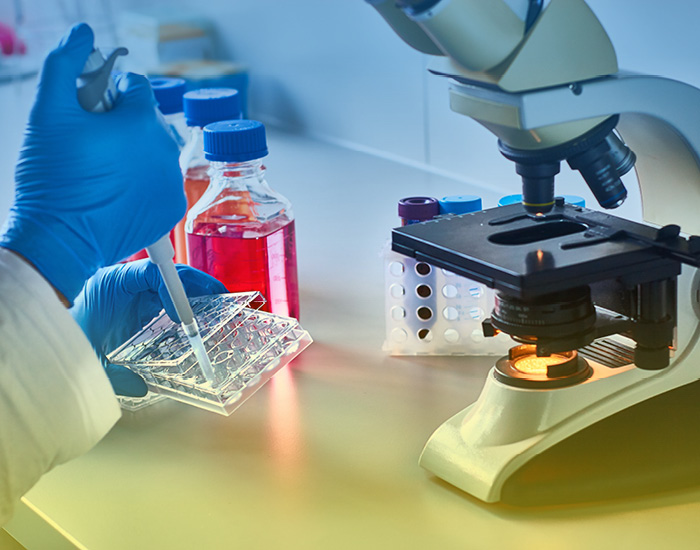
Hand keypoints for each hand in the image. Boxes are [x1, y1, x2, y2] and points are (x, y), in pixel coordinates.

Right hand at [0, 23, 184, 303]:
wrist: (60, 239)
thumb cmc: (52, 177)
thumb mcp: (49, 112)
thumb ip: (64, 64)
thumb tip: (84, 33)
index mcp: (143, 121)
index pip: (136, 86)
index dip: (109, 93)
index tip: (91, 111)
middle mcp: (167, 150)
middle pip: (149, 119)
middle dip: (124, 124)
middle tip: (94, 145)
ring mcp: (173, 182)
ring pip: (157, 151)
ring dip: (136, 153)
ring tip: (104, 171)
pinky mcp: (173, 209)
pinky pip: (163, 182)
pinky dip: (145, 182)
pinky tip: (118, 191)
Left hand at [71, 260, 226, 396]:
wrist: (45, 340)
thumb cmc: (64, 341)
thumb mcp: (88, 360)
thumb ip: (112, 375)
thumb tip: (142, 387)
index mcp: (111, 284)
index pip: (151, 272)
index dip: (174, 288)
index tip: (185, 316)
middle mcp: (125, 283)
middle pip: (168, 274)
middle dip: (196, 288)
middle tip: (221, 301)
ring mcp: (132, 292)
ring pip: (170, 286)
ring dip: (194, 297)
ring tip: (217, 310)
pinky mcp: (136, 304)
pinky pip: (164, 299)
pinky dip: (183, 308)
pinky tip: (197, 322)